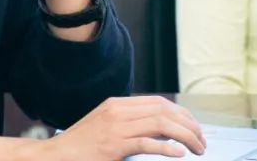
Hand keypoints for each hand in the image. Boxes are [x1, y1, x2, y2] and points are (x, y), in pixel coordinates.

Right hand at [44, 97, 205, 159]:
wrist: (54, 156)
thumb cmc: (80, 146)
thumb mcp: (105, 126)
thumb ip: (128, 122)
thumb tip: (161, 128)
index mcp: (117, 104)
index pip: (159, 102)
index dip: (182, 113)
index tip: (194, 126)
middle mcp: (118, 111)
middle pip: (164, 110)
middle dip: (189, 124)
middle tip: (202, 141)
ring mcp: (116, 127)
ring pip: (161, 124)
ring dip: (185, 136)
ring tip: (197, 148)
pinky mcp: (114, 146)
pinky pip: (147, 143)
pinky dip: (168, 148)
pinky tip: (180, 153)